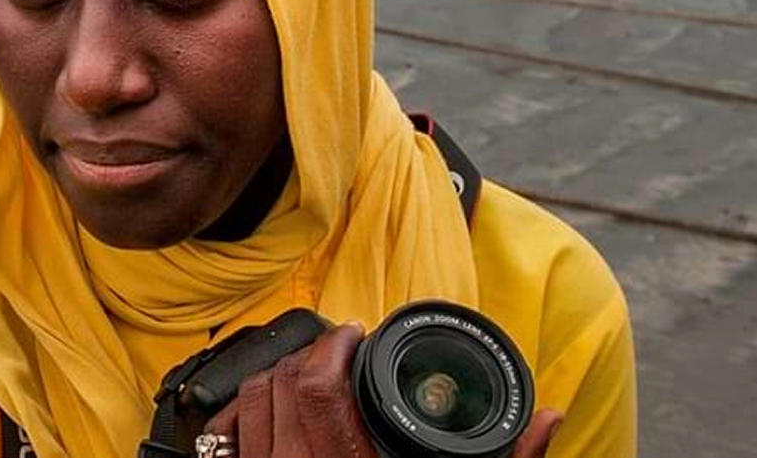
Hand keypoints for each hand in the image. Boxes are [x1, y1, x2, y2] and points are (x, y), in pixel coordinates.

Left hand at [202, 323, 563, 456]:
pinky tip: (272, 411)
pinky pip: (227, 439)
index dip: (334, 345)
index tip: (356, 336)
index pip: (319, 385)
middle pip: (281, 383)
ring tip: (309, 375)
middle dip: (309, 355)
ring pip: (250, 403)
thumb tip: (548, 417)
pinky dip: (244, 414)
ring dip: (277, 378)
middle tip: (339, 352)